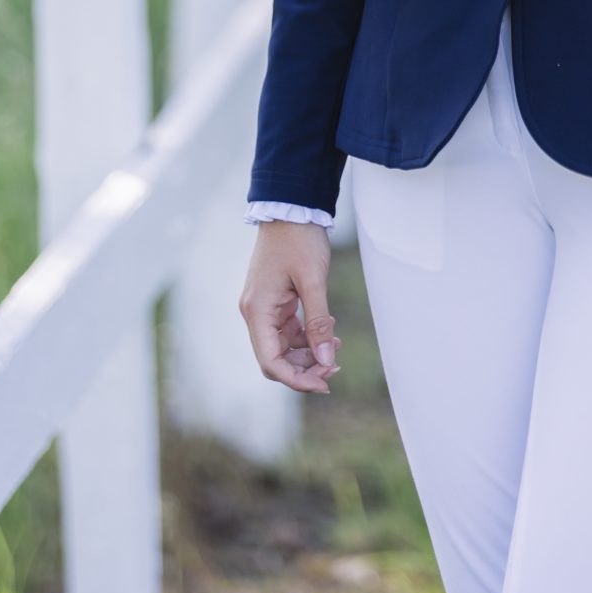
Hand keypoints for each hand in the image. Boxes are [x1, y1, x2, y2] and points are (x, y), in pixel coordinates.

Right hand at [239, 219, 342, 394]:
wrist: (292, 208)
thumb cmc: (299, 239)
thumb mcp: (313, 281)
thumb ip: (318, 322)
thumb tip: (325, 360)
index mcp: (257, 311)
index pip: (270, 361)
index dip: (295, 379)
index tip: (324, 384)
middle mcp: (255, 313)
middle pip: (275, 359)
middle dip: (304, 369)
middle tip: (335, 369)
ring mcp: (264, 308)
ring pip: (283, 347)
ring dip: (307, 355)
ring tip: (336, 349)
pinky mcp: (275, 302)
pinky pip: (288, 332)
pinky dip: (307, 338)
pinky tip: (329, 335)